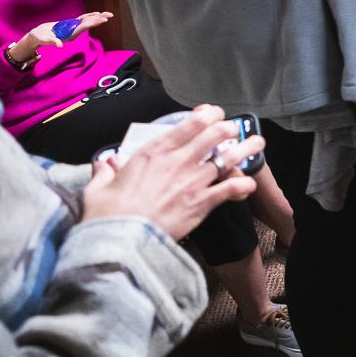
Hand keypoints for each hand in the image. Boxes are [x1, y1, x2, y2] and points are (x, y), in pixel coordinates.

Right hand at [9, 11, 112, 66]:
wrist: (37, 36)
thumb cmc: (40, 38)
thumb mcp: (44, 40)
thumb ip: (52, 42)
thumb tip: (60, 46)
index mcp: (70, 34)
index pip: (84, 28)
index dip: (93, 23)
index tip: (103, 20)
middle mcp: (73, 32)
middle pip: (88, 24)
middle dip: (99, 20)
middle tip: (110, 15)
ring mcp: (72, 28)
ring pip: (87, 21)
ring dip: (97, 17)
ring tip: (108, 14)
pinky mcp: (69, 25)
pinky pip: (81, 19)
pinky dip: (89, 16)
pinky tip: (96, 13)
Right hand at [82, 105, 259, 238]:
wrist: (121, 243)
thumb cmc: (108, 216)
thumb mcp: (98, 189)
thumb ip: (104, 172)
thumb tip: (105, 163)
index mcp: (152, 153)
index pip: (187, 125)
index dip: (205, 115)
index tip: (212, 113)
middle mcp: (177, 162)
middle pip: (212, 136)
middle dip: (227, 128)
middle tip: (233, 128)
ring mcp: (192, 182)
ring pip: (226, 158)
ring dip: (244, 149)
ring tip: (257, 143)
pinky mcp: (201, 204)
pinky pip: (229, 189)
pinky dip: (242, 185)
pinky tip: (248, 185)